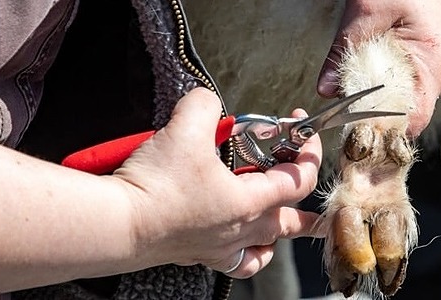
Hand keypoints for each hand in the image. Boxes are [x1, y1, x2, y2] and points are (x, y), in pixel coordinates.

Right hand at [113, 87, 322, 277]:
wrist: (119, 223)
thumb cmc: (155, 186)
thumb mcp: (184, 127)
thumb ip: (204, 105)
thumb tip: (206, 102)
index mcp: (248, 201)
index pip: (297, 179)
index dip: (308, 152)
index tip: (304, 133)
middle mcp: (239, 229)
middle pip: (290, 224)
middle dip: (308, 211)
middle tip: (321, 208)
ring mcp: (218, 247)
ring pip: (264, 250)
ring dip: (278, 238)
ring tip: (283, 229)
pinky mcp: (196, 253)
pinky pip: (234, 263)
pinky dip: (246, 256)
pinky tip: (242, 248)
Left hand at [317, 0, 440, 137]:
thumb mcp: (366, 14)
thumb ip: (343, 52)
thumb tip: (326, 89)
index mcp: (432, 63)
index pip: (412, 118)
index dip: (383, 130)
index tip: (355, 134)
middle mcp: (435, 72)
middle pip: (405, 115)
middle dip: (374, 122)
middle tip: (345, 125)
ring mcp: (427, 69)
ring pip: (399, 102)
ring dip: (373, 107)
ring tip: (348, 108)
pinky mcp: (416, 63)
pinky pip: (397, 87)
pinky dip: (375, 91)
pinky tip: (357, 89)